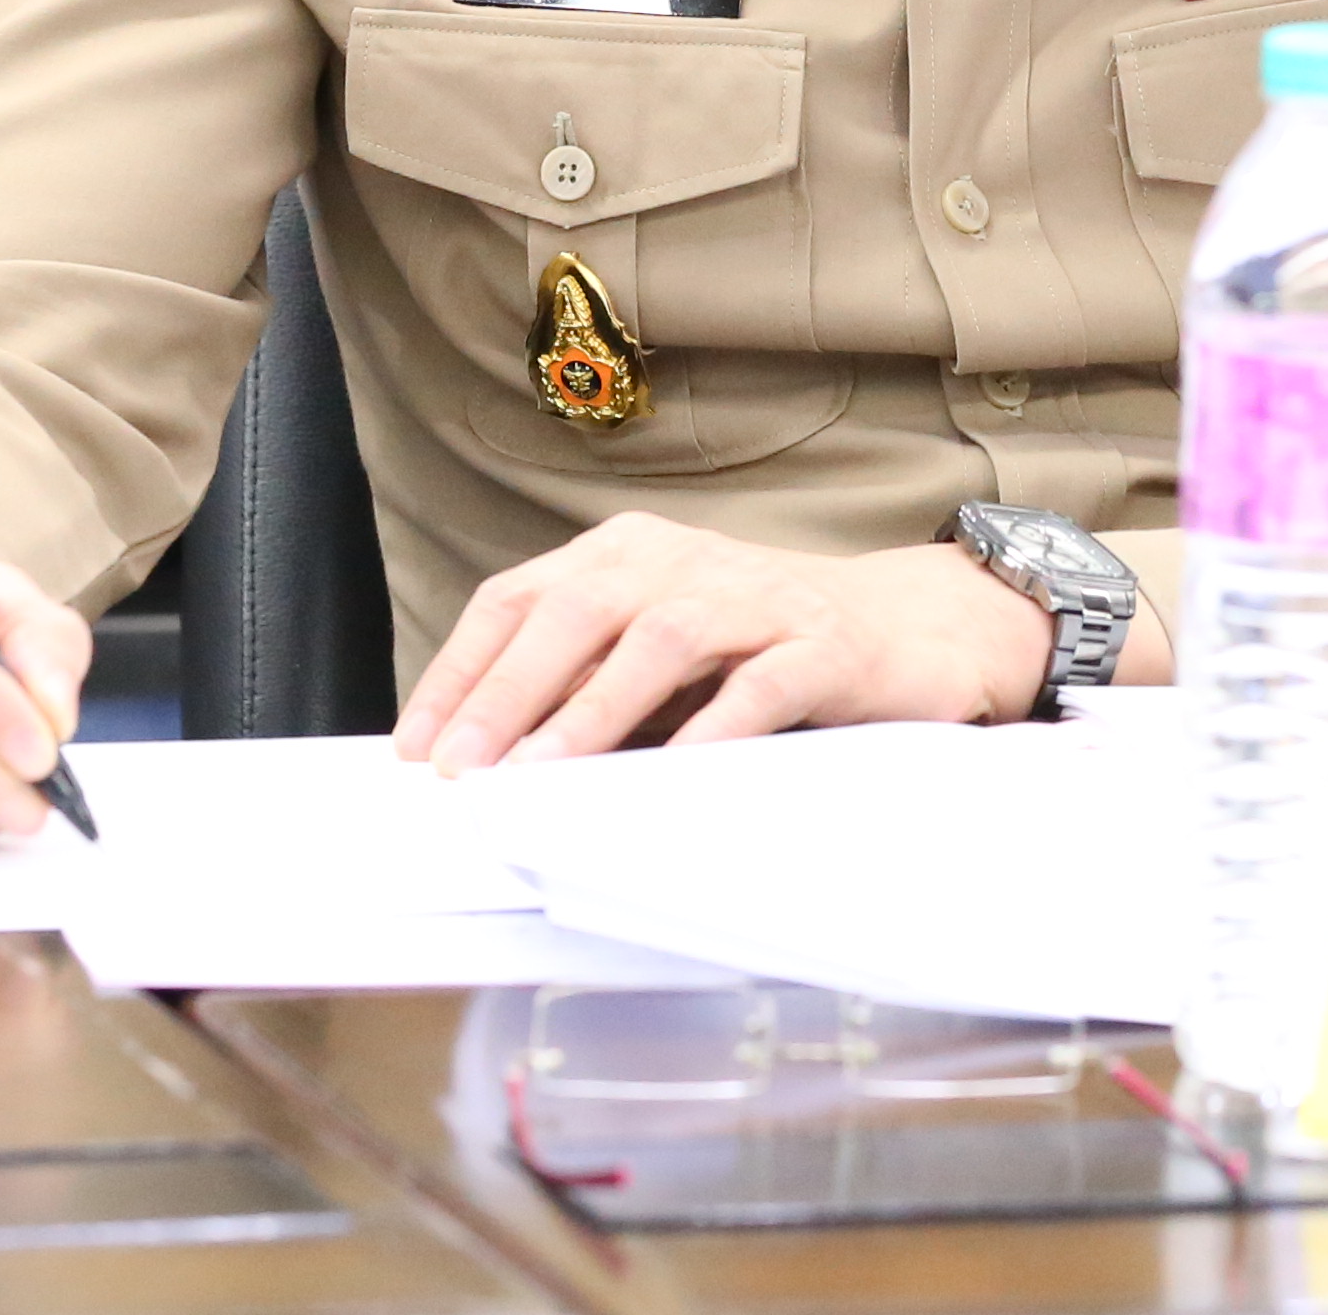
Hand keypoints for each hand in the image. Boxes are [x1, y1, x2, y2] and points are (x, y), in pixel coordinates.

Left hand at [390, 515, 1056, 770]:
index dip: (462, 669)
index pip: (521, 596)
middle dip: (508, 691)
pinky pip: (759, 686)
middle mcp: (684, 560)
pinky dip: (712, 728)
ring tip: (542, 774)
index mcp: (629, 552)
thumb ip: (585, 683)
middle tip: (459, 768)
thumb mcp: (660, 652)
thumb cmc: (765, 647)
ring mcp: (758, 598)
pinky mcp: (823, 644)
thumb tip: (482, 758)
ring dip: (592, 710)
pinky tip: (673, 773)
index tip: (416, 746)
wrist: (911, 625)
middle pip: (578, 608)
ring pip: (661, 639)